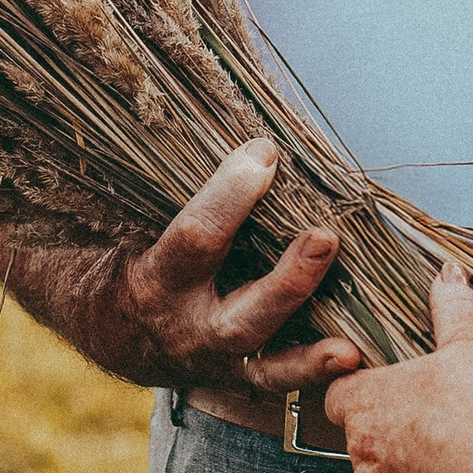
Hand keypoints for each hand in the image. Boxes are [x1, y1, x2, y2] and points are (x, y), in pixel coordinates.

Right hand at [0, 140, 360, 397]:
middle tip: (326, 237)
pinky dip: (317, 378)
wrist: (114, 327)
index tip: (264, 149)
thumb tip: (183, 86)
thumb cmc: (129, 246)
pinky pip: (283, 387)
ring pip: (267, 367)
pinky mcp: (244, 378)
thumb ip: (162, 173)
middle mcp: (188, 328)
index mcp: (156, 280)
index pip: (197, 239)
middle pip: (241, 316)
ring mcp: (220, 361)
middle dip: (286, 280)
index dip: (230, 194)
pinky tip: (358, 363)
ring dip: (311, 354)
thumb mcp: (129, 213)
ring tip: (350, 345)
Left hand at [328, 262, 472, 472]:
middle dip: (391, 429)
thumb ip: (454, 306)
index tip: (392, 388)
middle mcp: (362, 455)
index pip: (338, 395)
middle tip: (436, 418)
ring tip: (454, 452)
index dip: (363, 389)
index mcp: (367, 405)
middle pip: (362, 437)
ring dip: (407, 467)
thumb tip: (448, 274)